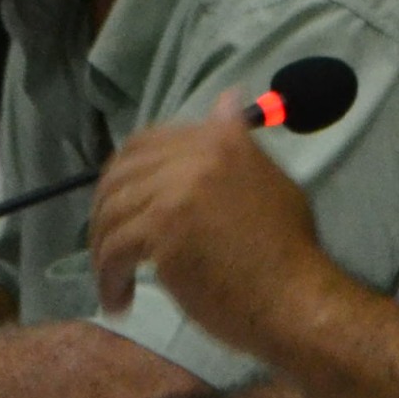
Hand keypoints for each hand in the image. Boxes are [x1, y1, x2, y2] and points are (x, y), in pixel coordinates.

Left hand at [86, 92, 335, 353]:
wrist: (294, 297)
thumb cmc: (289, 250)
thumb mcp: (270, 181)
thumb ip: (238, 144)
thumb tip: (226, 97)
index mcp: (220, 140)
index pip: (148, 142)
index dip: (125, 173)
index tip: (124, 205)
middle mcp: (196, 156)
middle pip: (121, 173)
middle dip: (105, 210)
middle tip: (111, 245)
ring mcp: (176, 191)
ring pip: (112, 213)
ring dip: (104, 250)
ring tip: (114, 281)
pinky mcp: (161, 230)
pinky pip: (114, 249)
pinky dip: (108, 278)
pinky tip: (119, 300)